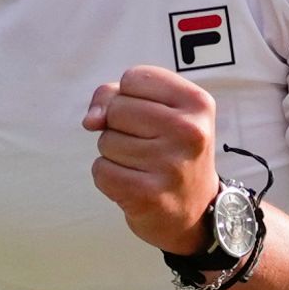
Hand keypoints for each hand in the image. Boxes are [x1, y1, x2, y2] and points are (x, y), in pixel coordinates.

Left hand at [82, 65, 220, 253]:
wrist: (194, 211)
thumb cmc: (170, 151)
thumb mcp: (159, 111)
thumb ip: (115, 96)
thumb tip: (90, 120)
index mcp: (197, 103)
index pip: (133, 78)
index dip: (129, 97)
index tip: (151, 117)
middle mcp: (189, 132)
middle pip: (117, 108)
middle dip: (119, 126)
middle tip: (148, 146)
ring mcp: (170, 165)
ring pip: (106, 140)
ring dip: (115, 154)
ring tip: (144, 167)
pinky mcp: (148, 195)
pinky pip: (101, 170)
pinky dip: (109, 177)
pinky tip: (133, 184)